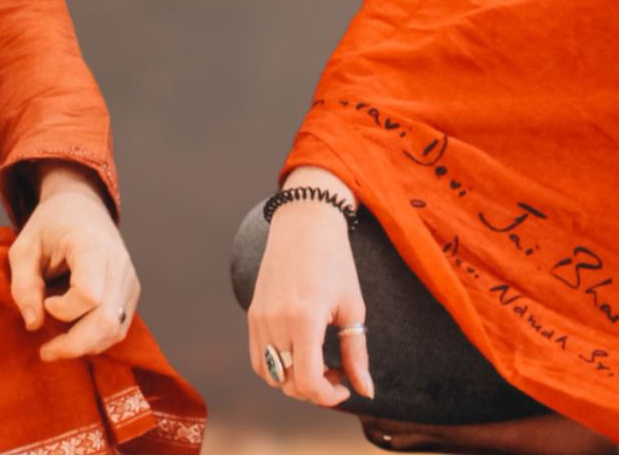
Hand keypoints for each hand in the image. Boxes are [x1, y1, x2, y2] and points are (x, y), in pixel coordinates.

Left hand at [8, 160, 138, 360]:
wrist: (81, 204)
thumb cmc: (50, 224)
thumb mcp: (24, 247)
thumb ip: (23, 285)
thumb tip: (33, 324)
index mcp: (91, 245)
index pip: (90, 293)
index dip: (65, 309)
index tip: (47, 302)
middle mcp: (117, 262)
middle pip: (107, 319)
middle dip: (75, 344)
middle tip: (46, 351)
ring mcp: (128, 277)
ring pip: (116, 328)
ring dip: (86, 345)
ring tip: (57, 345)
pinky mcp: (130, 289)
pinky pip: (119, 325)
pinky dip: (97, 338)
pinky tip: (74, 335)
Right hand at [247, 166, 373, 406]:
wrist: (305, 222)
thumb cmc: (335, 262)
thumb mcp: (353, 308)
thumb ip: (357, 354)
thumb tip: (366, 393)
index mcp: (304, 319)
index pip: (308, 383)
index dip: (329, 397)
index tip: (346, 386)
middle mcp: (276, 321)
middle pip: (289, 384)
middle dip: (315, 390)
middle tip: (338, 372)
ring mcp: (260, 317)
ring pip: (271, 375)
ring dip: (294, 381)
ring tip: (318, 361)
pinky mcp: (252, 313)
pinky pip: (258, 358)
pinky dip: (278, 366)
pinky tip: (300, 351)